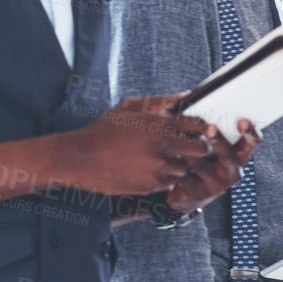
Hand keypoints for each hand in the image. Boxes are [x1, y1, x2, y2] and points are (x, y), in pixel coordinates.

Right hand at [59, 95, 213, 194]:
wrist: (79, 157)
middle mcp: (164, 147)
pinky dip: (166, 177)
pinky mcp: (151, 186)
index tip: (199, 130)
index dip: (203, 128)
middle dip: (198, 148)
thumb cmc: (103, 129)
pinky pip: (170, 182)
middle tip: (188, 147)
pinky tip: (152, 169)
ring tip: (164, 158)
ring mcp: (158, 168)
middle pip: (202, 150)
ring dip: (181, 164)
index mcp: (161, 124)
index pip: (200, 126)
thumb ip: (161, 101)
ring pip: (186, 168)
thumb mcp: (129, 107)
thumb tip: (186, 95)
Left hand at [165, 119, 260, 214]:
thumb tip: (190, 96)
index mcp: (239, 154)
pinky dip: (176, 167)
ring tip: (178, 143)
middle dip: (219, 141)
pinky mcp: (200, 194)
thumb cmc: (199, 158)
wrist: (187, 191)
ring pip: (203, 165)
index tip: (241, 121)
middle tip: (210, 128)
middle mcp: (233, 170)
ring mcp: (218, 184)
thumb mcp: (207, 142)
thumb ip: (204, 122)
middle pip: (229, 155)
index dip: (249, 131)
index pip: (252, 141)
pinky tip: (167, 159)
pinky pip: (186, 177)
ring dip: (189, 152)